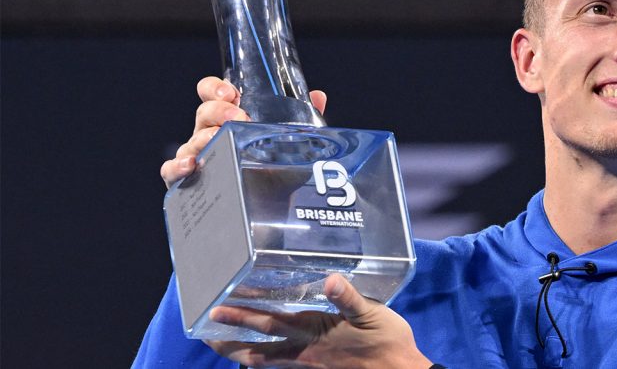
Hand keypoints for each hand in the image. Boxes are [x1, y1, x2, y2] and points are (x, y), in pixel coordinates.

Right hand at [159, 76, 327, 187]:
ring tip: (219, 140)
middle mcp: (210, 133)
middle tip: (238, 117)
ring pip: (190, 140)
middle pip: (203, 113)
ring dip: (203, 137)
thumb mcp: (292, 144)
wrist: (270, 213)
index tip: (231, 92)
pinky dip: (176, 167)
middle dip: (218, 111)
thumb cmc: (274, 170)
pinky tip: (191, 166)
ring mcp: (198, 156)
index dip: (216, 88)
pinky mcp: (188, 181)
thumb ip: (303, 119)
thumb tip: (318, 96)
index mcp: (229, 118)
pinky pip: (172, 171)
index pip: (213, 93)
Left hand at [205, 274, 432, 368]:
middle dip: (230, 340)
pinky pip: (284, 366)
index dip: (241, 317)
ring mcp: (310, 364)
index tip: (215, 310)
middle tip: (205, 333)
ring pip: (267, 361)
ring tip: (226, 347)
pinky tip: (264, 357)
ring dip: (243, 353)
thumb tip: (331, 280)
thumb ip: (349, 298)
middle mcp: (305, 351)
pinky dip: (267, 361)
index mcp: (314, 332)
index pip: (269, 324)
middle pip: (258, 348)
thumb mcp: (371, 313)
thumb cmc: (387, 342)